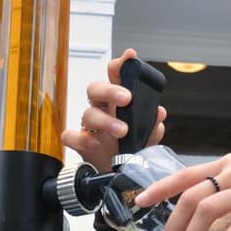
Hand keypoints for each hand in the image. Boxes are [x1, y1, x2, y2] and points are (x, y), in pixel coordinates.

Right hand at [61, 47, 166, 170]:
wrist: (119, 173)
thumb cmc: (130, 147)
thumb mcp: (147, 135)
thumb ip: (152, 124)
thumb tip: (159, 113)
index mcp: (118, 102)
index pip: (115, 76)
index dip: (121, 64)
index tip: (130, 56)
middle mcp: (102, 109)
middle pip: (96, 89)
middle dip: (111, 90)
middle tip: (127, 98)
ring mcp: (90, 126)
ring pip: (88, 114)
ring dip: (106, 120)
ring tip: (122, 130)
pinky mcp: (81, 143)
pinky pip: (71, 136)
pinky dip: (83, 139)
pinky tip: (96, 143)